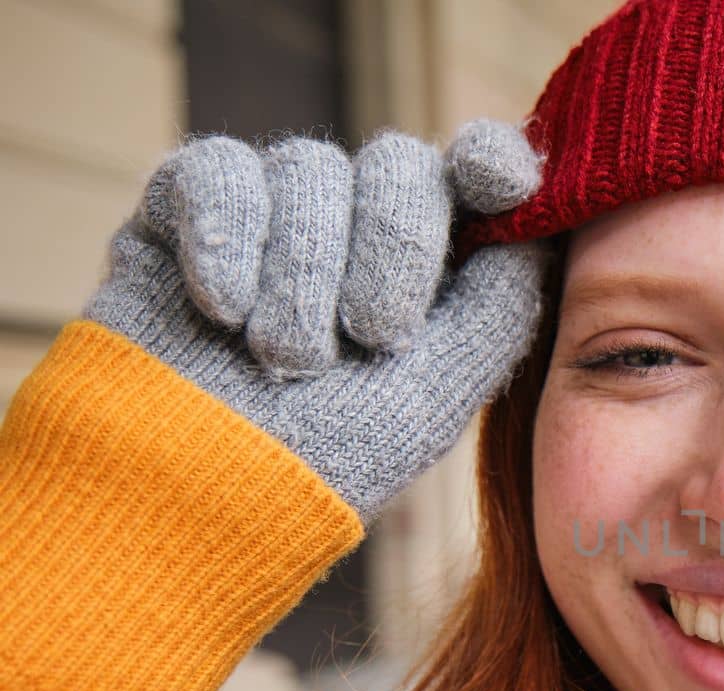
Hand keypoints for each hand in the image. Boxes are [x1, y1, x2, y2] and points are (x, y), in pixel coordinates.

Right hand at [84, 119, 548, 523]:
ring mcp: (273, 210)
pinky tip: (226, 310)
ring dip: (305, 272)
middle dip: (395, 245)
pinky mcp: (184, 205)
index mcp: (430, 264)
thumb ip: (498, 306)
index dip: (492, 160)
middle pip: (399, 163)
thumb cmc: (331, 459)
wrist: (203, 493)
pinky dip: (228, 237)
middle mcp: (355, 223)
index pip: (473, 175)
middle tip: (374, 334)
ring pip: (310, 165)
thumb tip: (537, 222)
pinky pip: (220, 169)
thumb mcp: (439, 392)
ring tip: (287, 359)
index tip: (501, 180)